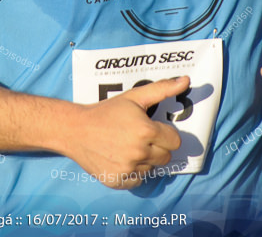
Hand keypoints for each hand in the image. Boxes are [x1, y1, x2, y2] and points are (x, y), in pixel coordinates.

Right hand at [65, 76, 188, 189]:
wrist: (75, 129)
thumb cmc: (106, 111)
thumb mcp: (133, 96)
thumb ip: (162, 89)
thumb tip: (185, 81)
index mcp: (146, 131)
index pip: (175, 141)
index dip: (165, 134)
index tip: (152, 129)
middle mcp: (139, 152)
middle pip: (165, 157)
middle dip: (157, 147)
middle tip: (139, 137)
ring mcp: (128, 168)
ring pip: (151, 169)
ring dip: (144, 160)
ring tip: (126, 146)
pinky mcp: (117, 181)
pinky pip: (137, 180)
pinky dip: (132, 172)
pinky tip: (120, 158)